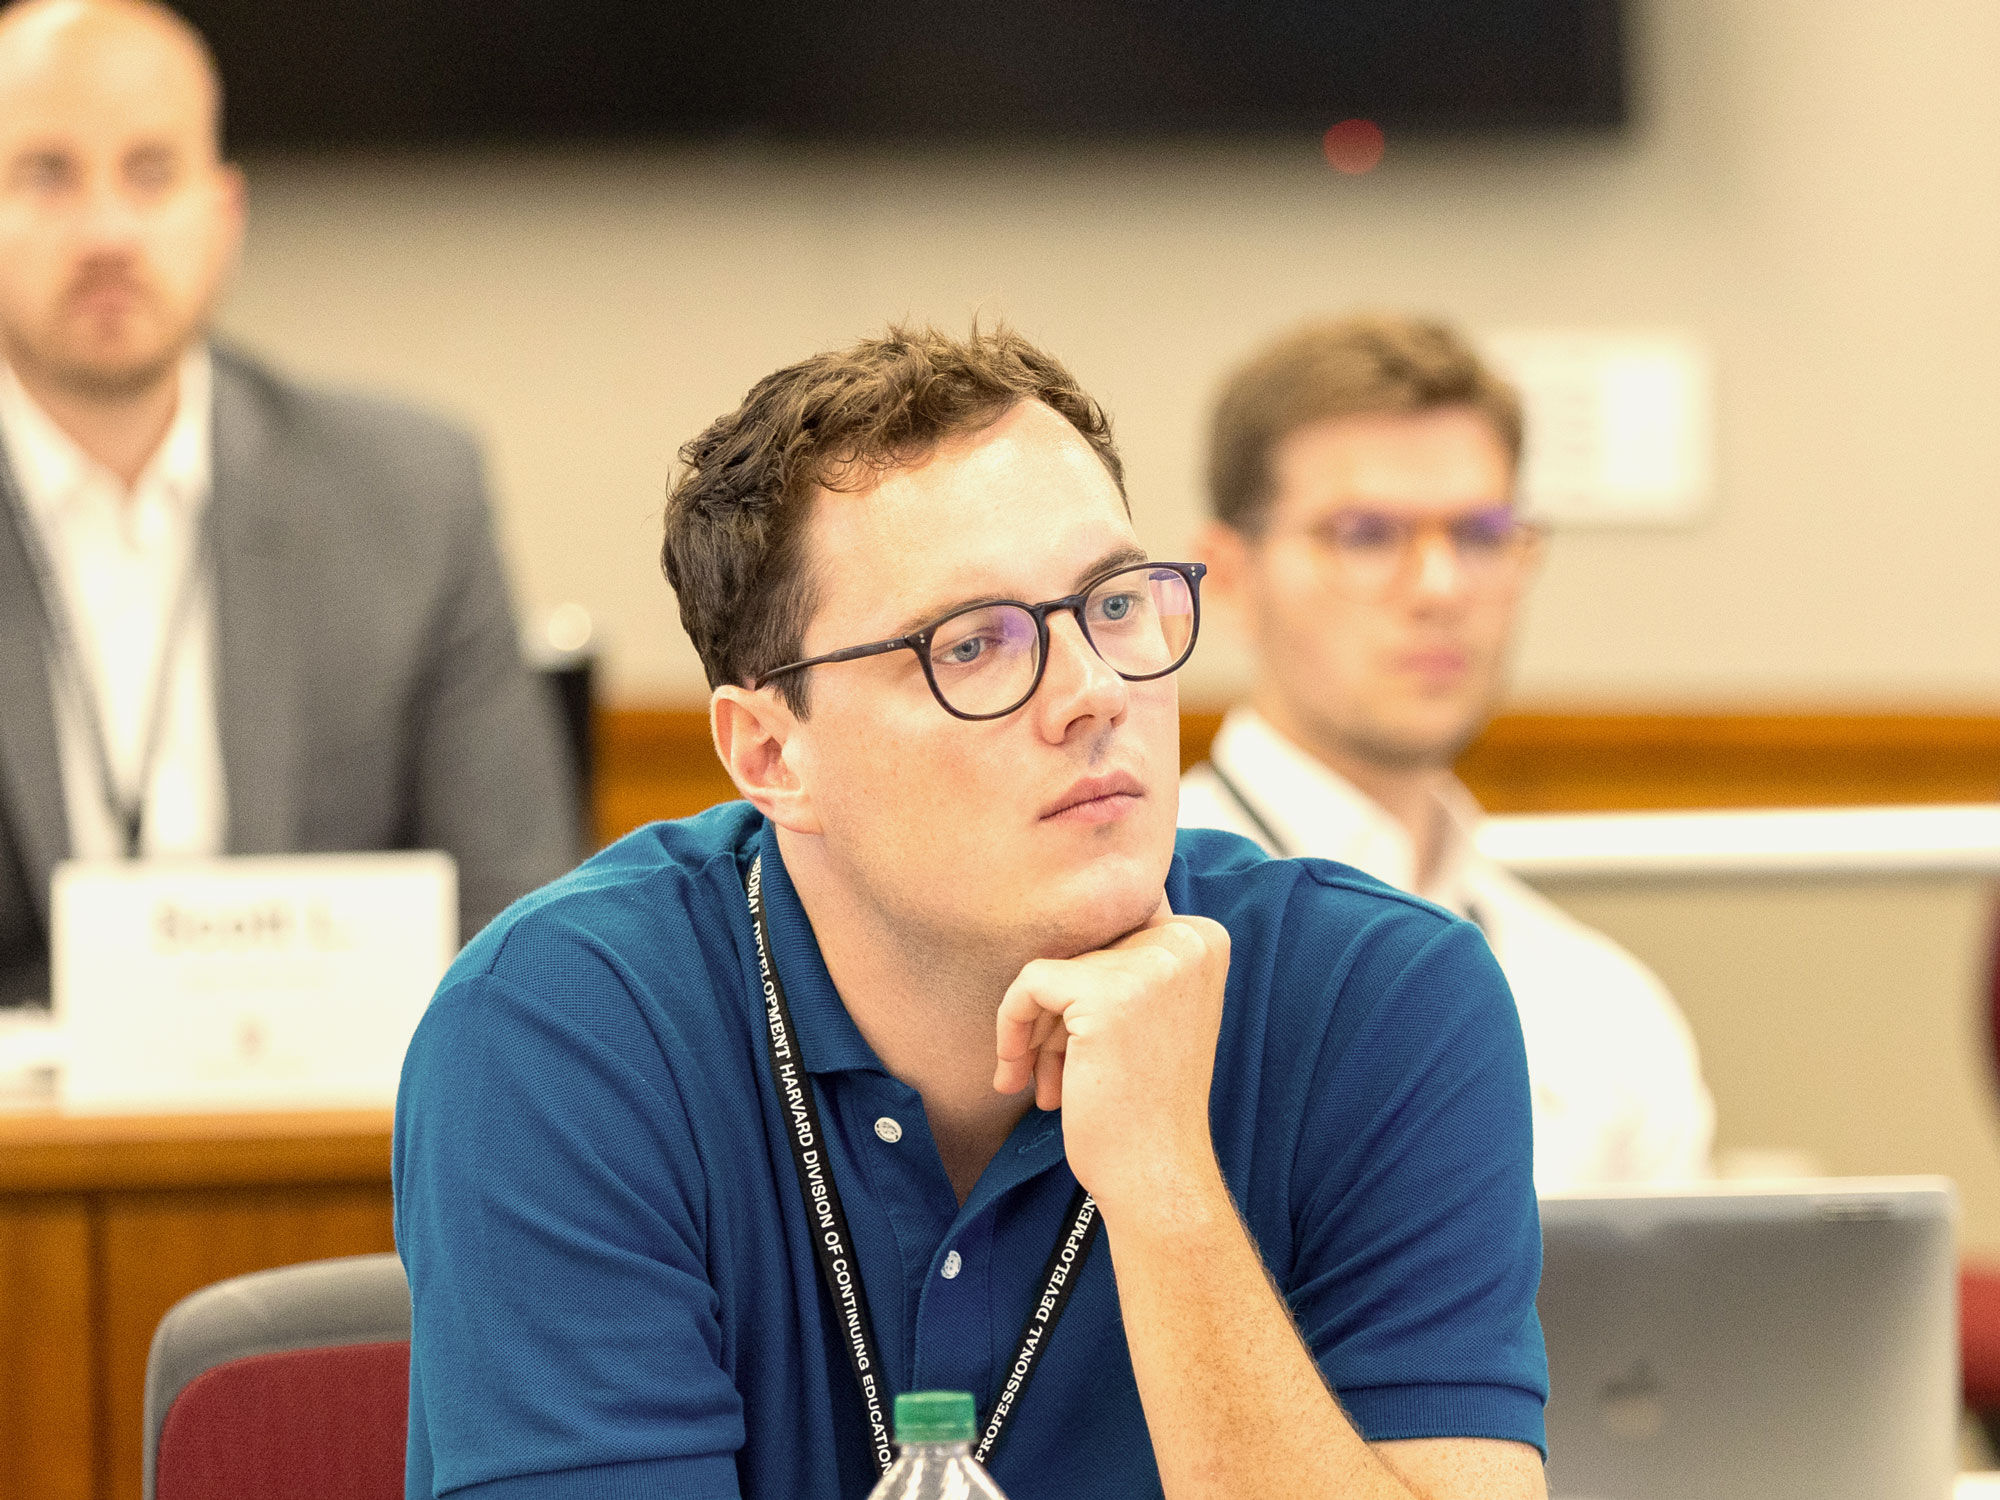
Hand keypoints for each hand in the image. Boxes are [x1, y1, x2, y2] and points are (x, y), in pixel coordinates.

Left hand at [993, 897, 1230, 1215]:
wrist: (1158, 1173)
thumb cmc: (1149, 1104)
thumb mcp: (1158, 1012)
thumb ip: (1129, 959)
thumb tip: (1063, 910)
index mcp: (1204, 939)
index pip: (1114, 926)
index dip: (1084, 982)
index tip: (1075, 1039)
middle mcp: (1186, 940)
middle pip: (1082, 947)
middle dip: (1057, 1012)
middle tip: (1049, 1073)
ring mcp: (1148, 963)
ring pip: (1053, 967)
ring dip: (1037, 1029)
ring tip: (1039, 1083)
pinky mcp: (1104, 991)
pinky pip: (1028, 984)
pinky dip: (1012, 1029)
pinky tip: (1018, 1076)